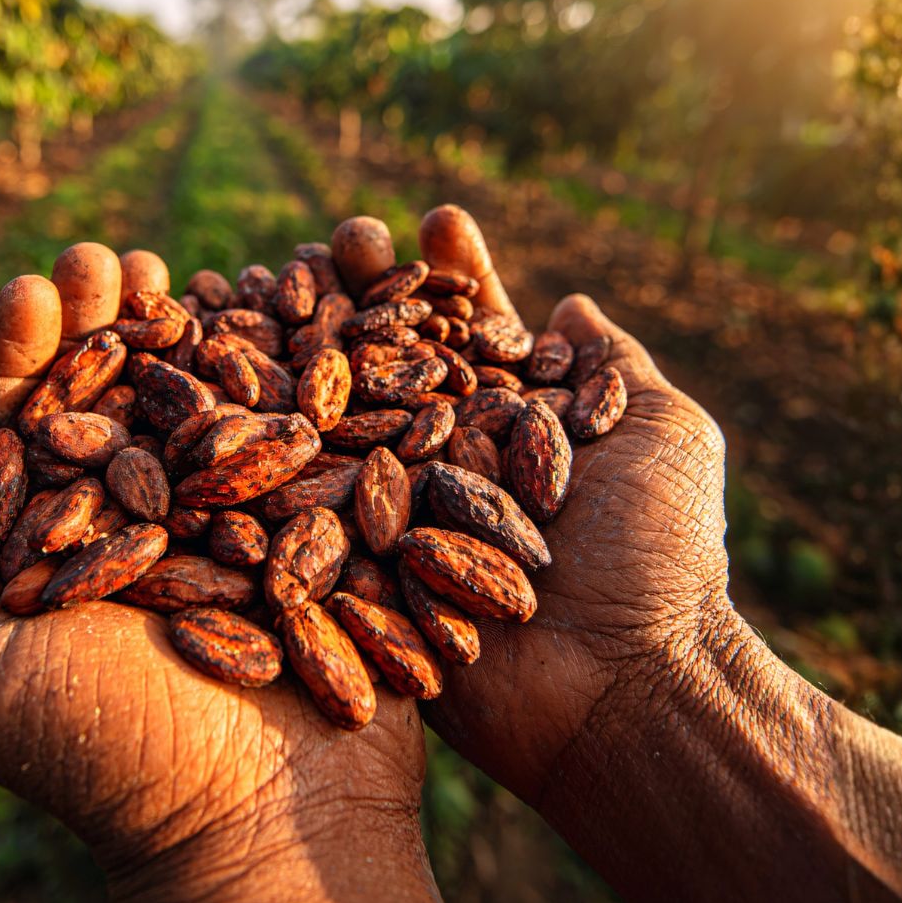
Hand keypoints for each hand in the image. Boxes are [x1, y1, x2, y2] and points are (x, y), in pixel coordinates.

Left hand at [0, 243, 438, 902]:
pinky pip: (299, 432)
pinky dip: (286, 367)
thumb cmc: (109, 763)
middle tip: (108, 259)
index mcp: (50, 546)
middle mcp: (138, 522)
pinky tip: (281, 305)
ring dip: (191, 326)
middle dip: (106, 319)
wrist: (267, 825)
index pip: (23, 427)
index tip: (32, 287)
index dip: (24, 352)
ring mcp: (232, 518)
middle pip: (114, 395)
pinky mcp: (317, 526)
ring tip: (184, 266)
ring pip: (202, 399)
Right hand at [332, 207, 873, 900]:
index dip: (453, 279)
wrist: (625, 684)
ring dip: (307, 352)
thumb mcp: (665, 437)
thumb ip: (615, 369)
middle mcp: (452, 468)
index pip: (475, 337)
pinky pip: (308, 511)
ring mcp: (402, 522)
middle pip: (397, 366)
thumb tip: (571, 304)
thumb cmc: (663, 559)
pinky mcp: (360, 581)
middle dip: (367, 296)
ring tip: (274, 280)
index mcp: (518, 432)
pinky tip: (236, 382)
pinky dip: (272, 453)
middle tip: (337, 236)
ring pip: (343, 427)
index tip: (434, 218)